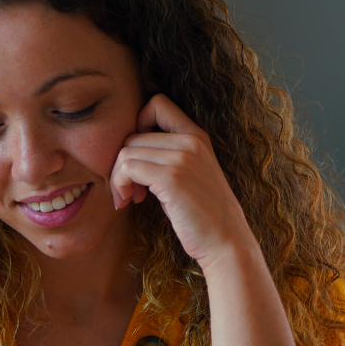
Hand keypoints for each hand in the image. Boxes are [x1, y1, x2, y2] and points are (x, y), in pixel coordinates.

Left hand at [109, 94, 255, 266]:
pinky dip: (120, 185)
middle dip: (122, 163)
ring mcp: (183, 157)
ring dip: (118, 177)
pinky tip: (129, 201)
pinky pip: (128, 168)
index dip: (137, 125)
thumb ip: (169, 155)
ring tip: (129, 197)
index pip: (157, 103)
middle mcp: (191, 140)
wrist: (226, 241)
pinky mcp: (172, 177)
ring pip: (126, 151)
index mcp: (197, 135)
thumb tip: (128, 151)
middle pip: (132, 135)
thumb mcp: (192, 174)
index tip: (138, 157)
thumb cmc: (203, 214)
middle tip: (130, 189)